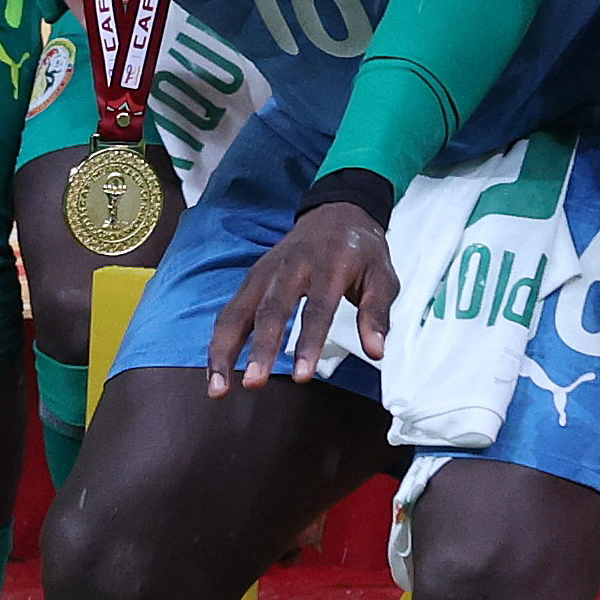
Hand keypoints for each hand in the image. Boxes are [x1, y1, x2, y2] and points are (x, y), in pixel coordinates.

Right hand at [205, 200, 396, 393]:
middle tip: (254, 383)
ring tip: (219, 387)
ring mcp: (265, 273)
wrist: (336, 212)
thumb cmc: (360, 249)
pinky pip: (230, 313)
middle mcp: (289, 268)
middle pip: (268, 311)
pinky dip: (219, 342)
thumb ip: (377, 314)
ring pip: (238, 313)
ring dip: (225, 351)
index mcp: (327, 266)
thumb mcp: (383, 276)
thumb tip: (376, 351)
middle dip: (259, 350)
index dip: (307, 343)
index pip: (315, 308)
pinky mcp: (251, 280)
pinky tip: (217, 371)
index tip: (302, 375)